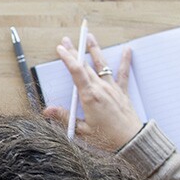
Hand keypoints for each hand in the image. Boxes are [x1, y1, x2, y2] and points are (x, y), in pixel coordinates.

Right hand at [43, 32, 142, 151]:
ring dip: (95, 50)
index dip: (67, 58)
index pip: (76, 71)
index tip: (60, 48)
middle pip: (85, 66)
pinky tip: (127, 50)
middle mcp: (101, 89)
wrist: (132, 142)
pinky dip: (125, 62)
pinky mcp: (122, 93)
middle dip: (75, 51)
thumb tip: (48, 111)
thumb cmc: (107, 139)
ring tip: (90, 37)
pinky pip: (123, 74)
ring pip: (102, 65)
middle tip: (67, 40)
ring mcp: (112, 89)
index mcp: (90, 96)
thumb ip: (64, 118)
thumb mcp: (82, 131)